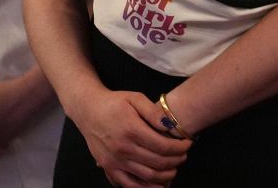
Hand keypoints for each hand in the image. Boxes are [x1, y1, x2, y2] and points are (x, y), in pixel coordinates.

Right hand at [71, 89, 189, 186]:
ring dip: (166, 175)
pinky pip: (129, 184)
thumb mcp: (135, 98)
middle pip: (158, 163)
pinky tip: (157, 184)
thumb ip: (153, 111)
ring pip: (147, 176)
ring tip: (175, 168)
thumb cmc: (114, 103)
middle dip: (176, 160)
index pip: (163, 146)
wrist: (88, 111)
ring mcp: (115, 161)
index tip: (188, 143)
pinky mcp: (109, 168)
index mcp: (132, 130)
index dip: (180, 147)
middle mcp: (123, 149)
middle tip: (184, 155)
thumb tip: (170, 125)